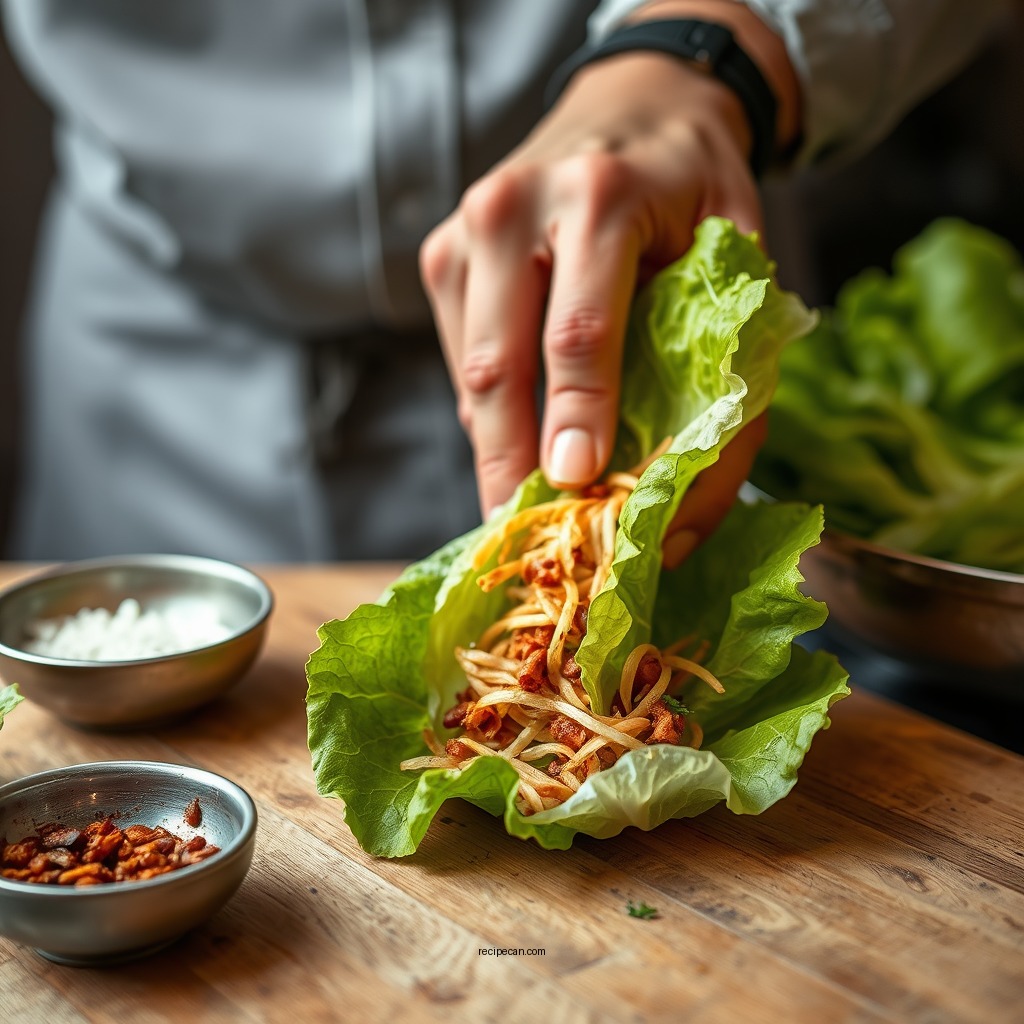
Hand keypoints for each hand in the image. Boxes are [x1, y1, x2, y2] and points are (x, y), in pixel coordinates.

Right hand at [420, 2, 797, 557]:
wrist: (634, 108)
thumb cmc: (693, 194)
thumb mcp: (740, 266)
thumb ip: (725, 388)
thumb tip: (676, 524)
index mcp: (600, 194)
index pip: (580, 331)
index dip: (577, 419)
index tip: (574, 490)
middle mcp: (515, 205)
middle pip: (499, 364)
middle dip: (511, 463)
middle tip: (529, 537)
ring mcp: (464, 230)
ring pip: (470, 373)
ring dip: (498, 449)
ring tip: (531, 505)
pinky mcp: (441, 256)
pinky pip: (460, 362)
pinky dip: (492, 415)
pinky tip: (526, 436)